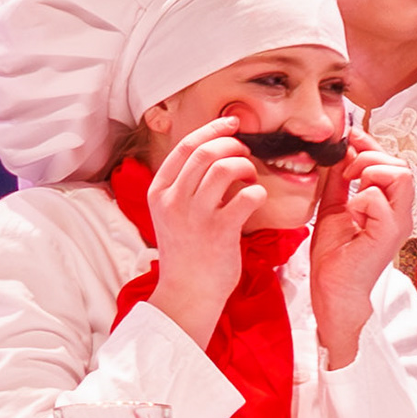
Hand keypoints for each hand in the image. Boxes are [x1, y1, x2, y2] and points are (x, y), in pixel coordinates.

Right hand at [142, 115, 267, 348]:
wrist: (187, 295)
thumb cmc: (186, 254)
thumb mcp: (172, 214)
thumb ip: (185, 186)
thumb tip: (215, 155)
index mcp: (159, 192)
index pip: (184, 146)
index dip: (212, 129)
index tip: (231, 123)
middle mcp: (173, 200)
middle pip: (205, 152)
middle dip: (232, 145)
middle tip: (245, 152)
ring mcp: (195, 216)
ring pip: (224, 167)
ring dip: (244, 166)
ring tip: (249, 177)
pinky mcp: (220, 232)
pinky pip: (246, 196)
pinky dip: (256, 192)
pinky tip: (255, 200)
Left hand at [309, 146, 410, 365]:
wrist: (332, 288)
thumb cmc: (336, 254)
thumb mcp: (335, 205)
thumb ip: (340, 179)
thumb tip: (343, 150)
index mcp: (391, 205)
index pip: (393, 162)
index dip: (372, 146)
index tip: (351, 138)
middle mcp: (401, 212)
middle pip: (401, 164)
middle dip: (369, 158)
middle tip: (347, 176)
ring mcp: (398, 222)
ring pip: (400, 174)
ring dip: (369, 174)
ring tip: (352, 191)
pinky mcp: (388, 233)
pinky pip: (377, 198)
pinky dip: (359, 200)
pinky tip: (352, 216)